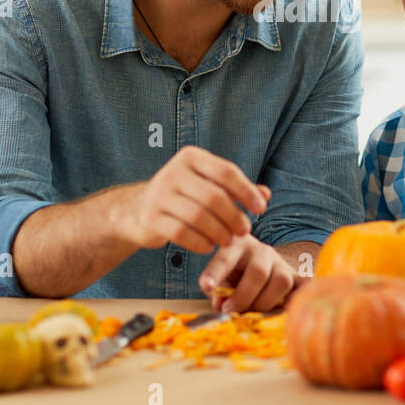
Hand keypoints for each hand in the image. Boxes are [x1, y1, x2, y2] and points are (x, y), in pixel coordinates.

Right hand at [117, 146, 266, 253]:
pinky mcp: (150, 217)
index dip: (247, 191)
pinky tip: (209, 247)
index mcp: (191, 157)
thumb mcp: (208, 187)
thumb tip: (266, 194)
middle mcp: (173, 171)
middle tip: (245, 231)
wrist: (138, 212)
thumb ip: (237, 190)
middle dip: (234, 216)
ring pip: (199, 216)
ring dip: (220, 232)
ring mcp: (159, 194)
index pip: (226, 171)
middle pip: (214, 196)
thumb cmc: (183, 198)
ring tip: (229, 241)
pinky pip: (182, 233)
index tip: (261, 209)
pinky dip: (200, 242)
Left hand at [198, 232, 300, 313]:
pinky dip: (299, 298)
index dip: (216, 273)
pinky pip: (304, 286)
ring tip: (252, 312)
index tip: (206, 287)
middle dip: (243, 297)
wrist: (258, 261)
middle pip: (258, 272)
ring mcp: (281, 262)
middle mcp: (261, 251)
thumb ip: (219, 290)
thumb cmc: (234, 272)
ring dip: (265, 302)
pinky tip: (289, 311)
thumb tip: (221, 305)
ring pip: (281, 281)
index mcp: (237, 246)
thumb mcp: (221, 277)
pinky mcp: (296, 276)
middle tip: (229, 310)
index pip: (226, 258)